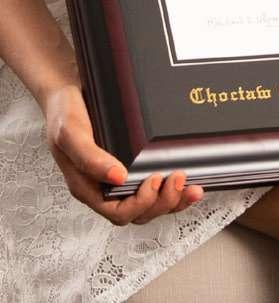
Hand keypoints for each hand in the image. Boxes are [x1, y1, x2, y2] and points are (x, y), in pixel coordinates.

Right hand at [44, 84, 204, 224]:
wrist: (68, 90)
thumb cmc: (64, 113)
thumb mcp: (70, 133)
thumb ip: (89, 157)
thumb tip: (117, 177)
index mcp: (88, 186)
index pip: (118, 212)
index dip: (140, 203)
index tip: (153, 180)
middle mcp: (104, 187)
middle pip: (139, 212)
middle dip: (162, 202)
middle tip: (178, 177)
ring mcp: (119, 178)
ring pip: (150, 205)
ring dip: (173, 200)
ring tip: (191, 187)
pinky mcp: (131, 165)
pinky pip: (154, 188)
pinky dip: (173, 189)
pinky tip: (188, 181)